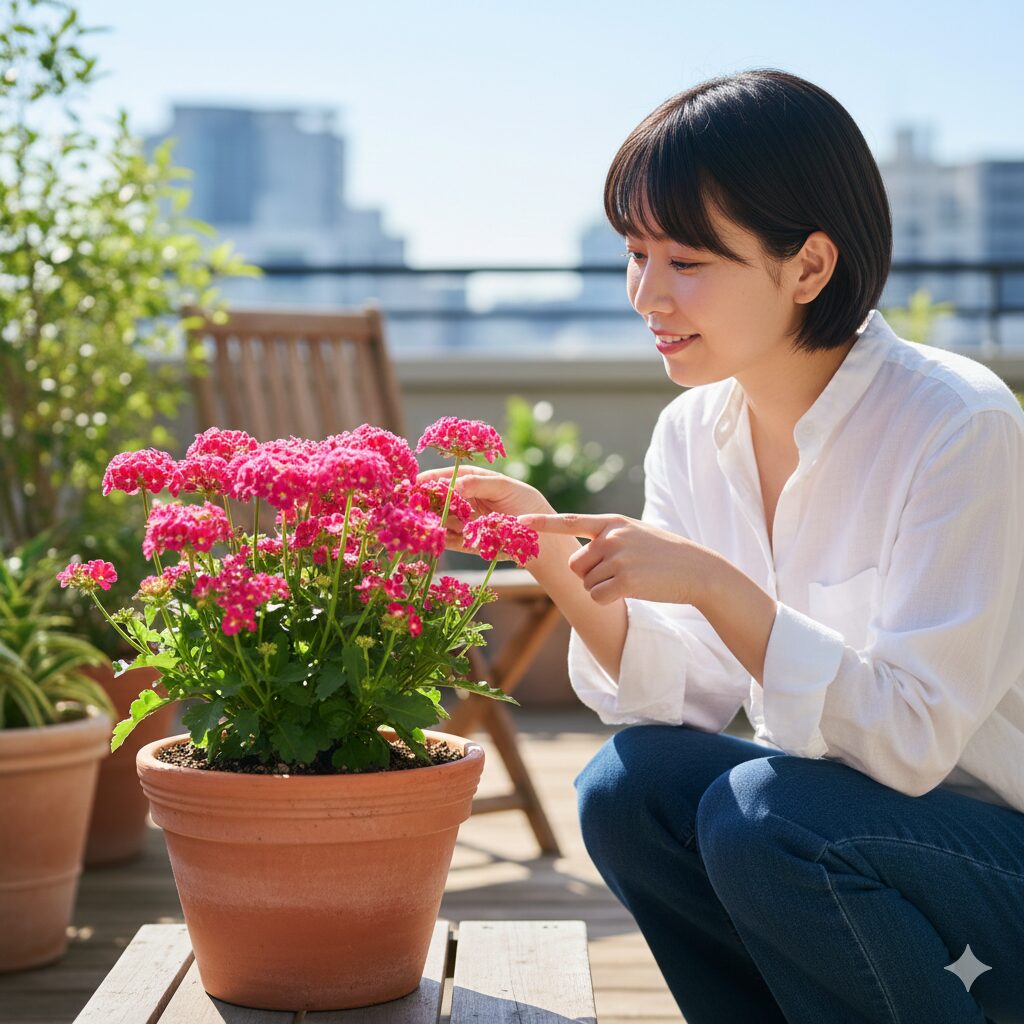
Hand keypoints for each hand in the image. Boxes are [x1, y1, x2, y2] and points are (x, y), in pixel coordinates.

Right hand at [416, 465, 554, 554]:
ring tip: (424, 520)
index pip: (450, 477)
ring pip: (443, 520)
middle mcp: (466, 501)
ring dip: (432, 520)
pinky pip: (450, 540)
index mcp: (474, 481)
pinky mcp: (468, 542)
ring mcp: (466, 522)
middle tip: (415, 503)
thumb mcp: (504, 487)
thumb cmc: (525, 503)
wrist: (542, 535)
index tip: (417, 481)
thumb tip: (455, 484)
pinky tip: (434, 536)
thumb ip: (480, 484)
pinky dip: (441, 539)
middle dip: (428, 500)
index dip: (433, 478)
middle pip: (441, 499)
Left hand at [517, 512, 715, 606]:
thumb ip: (606, 537)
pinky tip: (631, 591)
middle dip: (589, 574)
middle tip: (618, 573)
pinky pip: (596, 597)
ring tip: (630, 579)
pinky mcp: (625, 581)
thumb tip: (576, 556)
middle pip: (574, 564)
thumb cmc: (663, 554)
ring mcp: (618, 558)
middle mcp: (611, 537)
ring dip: (602, 587)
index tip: (517, 522)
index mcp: (611, 523)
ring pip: (585, 583)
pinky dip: (608, 600)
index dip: (541, 524)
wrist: (696, 569)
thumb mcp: (634, 533)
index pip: (569, 521)